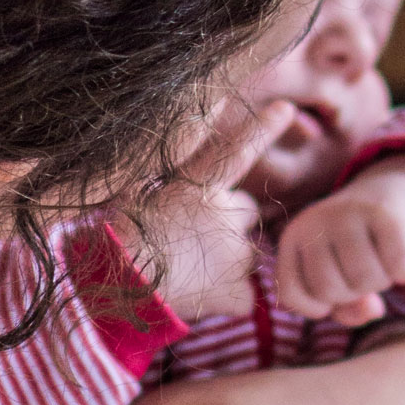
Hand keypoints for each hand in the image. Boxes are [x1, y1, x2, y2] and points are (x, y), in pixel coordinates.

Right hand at [131, 101, 294, 320]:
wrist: (118, 289)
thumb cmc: (119, 238)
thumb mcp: (134, 189)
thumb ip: (169, 162)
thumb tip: (197, 123)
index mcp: (197, 187)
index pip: (236, 151)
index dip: (262, 129)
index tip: (285, 108)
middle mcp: (224, 216)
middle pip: (244, 210)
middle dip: (227, 220)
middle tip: (190, 235)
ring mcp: (236, 255)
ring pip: (248, 251)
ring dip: (229, 256)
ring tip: (190, 267)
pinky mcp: (240, 292)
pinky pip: (246, 292)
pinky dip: (229, 295)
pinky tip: (199, 293)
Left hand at [270, 153, 404, 324]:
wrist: (390, 194)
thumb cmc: (358, 247)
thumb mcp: (340, 276)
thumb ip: (346, 309)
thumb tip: (371, 308)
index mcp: (294, 237)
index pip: (290, 294)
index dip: (316, 307)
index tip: (333, 293)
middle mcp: (314, 222)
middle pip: (329, 291)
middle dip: (353, 293)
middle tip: (363, 271)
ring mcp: (348, 214)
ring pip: (365, 280)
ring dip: (382, 281)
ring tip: (381, 259)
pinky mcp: (386, 213)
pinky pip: (400, 267)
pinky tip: (403, 254)